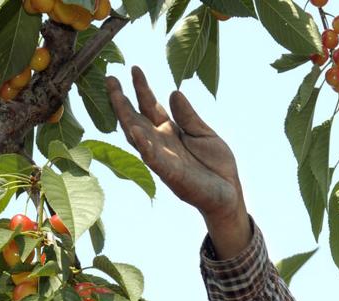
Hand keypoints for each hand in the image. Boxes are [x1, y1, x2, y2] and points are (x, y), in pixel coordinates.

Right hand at [106, 67, 250, 256]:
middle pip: (136, 118)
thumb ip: (187, 115)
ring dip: (126, 118)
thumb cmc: (216, 166)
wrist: (228, 193)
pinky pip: (154, 159)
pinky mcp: (171, 174)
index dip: (141, 88)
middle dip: (122, 99)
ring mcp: (163, 158)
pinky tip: (135, 131)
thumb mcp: (203, 133)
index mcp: (169, 132)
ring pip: (138, 136)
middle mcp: (161, 143)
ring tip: (116, 97)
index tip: (133, 69)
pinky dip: (144, 146)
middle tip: (110, 77)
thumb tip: (174, 92)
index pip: (150, 106)